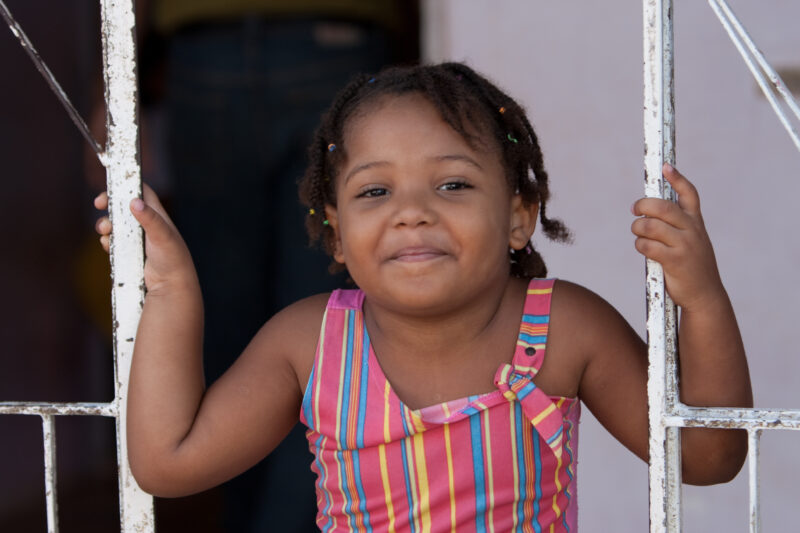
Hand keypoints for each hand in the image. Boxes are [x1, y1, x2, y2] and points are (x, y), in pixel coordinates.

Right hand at [94, 185, 196, 293]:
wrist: (171, 288)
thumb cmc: (173, 259)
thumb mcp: (163, 236)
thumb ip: (150, 219)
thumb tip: (135, 201)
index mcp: (157, 215)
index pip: (141, 192)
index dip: (126, 186)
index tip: (112, 187)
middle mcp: (147, 224)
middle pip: (123, 206)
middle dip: (110, 205)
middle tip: (99, 204)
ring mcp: (137, 239)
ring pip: (116, 225)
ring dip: (106, 224)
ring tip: (105, 231)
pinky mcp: (129, 253)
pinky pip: (114, 242)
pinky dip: (108, 241)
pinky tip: (108, 245)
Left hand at [631, 164, 724, 310]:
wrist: (705, 295)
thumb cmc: (693, 267)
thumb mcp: (693, 242)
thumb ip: (679, 227)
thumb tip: (649, 213)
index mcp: (696, 223)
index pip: (689, 194)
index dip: (677, 179)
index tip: (665, 167)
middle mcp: (692, 230)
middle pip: (662, 207)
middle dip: (643, 205)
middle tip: (634, 210)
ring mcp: (684, 245)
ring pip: (650, 225)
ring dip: (637, 228)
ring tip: (638, 234)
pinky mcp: (674, 260)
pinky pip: (647, 245)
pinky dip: (640, 245)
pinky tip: (643, 248)